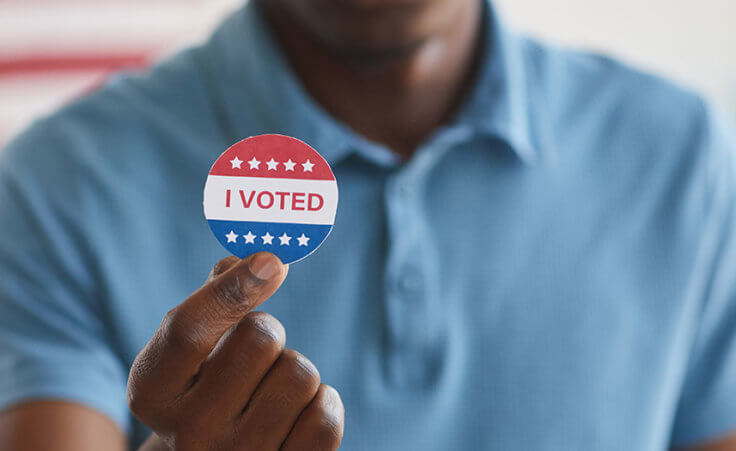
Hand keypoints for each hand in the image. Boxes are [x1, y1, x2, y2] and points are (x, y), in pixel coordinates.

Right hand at [127, 253, 343, 450]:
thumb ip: (216, 297)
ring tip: (270, 389)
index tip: (272, 260)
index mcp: (152, 390)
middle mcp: (188, 431)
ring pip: (299, 373)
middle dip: (268, 332)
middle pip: (260, 337)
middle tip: (255, 355)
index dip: (234, 288)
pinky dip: (323, 402)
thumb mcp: (192, 346)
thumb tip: (261, 261)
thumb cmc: (207, 384)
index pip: (190, 328)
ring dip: (293, 369)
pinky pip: (325, 416)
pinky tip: (298, 411)